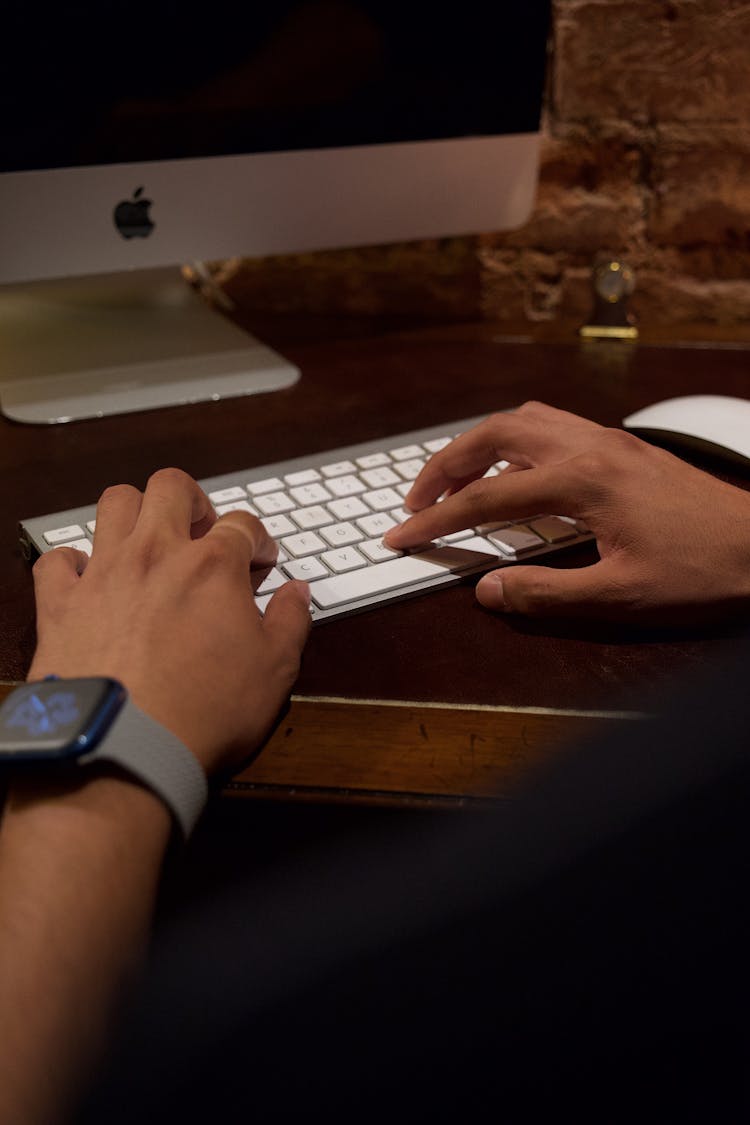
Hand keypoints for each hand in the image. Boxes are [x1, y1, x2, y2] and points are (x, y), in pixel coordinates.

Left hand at [27, 468, 310, 772]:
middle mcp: (156, 554)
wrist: (126, 748)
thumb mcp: (275, 671)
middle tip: (202, 531)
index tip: (259, 562)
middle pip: (171, 488)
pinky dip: (73, 563)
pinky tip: (90, 580)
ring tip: (148, 542)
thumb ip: (291, 622)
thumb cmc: (206, 712)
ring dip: (135, 513)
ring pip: (114, 503)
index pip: (242, 524)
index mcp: (213, 567)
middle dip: (193, 501)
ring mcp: (104, 574)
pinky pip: (57, 560)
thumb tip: (298, 592)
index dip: (256, 540)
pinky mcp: (61, 604)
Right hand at [384, 401, 749, 623]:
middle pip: (494, 434)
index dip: (435, 518)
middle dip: (444, 465)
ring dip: (477, 444)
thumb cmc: (703, 570)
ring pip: (523, 419)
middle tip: (415, 500)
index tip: (400, 535)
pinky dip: (514, 441)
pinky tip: (514, 472)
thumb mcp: (619, 595)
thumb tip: (487, 590)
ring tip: (453, 480)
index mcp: (583, 481)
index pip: (486, 496)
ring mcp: (608, 440)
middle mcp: (590, 446)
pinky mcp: (622, 446)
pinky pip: (551, 424)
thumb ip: (544, 593)